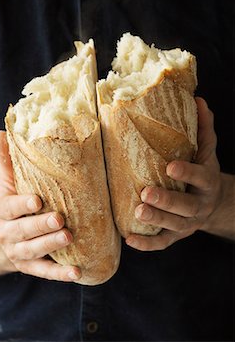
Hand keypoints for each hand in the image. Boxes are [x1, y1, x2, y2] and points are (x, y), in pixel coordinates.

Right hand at [0, 131, 80, 281]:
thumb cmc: (10, 204)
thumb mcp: (6, 183)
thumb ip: (6, 160)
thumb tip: (0, 132)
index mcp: (3, 210)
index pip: (10, 208)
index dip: (22, 205)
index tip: (37, 200)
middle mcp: (8, 233)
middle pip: (22, 231)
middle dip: (40, 226)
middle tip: (60, 219)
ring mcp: (18, 252)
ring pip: (33, 251)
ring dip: (51, 245)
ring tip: (68, 238)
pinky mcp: (29, 267)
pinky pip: (44, 272)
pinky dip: (59, 274)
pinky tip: (76, 273)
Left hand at [126, 97, 221, 250]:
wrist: (214, 203)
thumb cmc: (203, 171)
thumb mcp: (206, 151)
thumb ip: (203, 128)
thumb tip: (198, 99)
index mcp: (207, 181)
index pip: (200, 177)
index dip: (187, 174)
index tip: (171, 167)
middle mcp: (199, 205)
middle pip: (185, 207)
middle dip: (167, 202)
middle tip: (146, 194)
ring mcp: (188, 224)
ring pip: (173, 226)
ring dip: (156, 221)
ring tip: (138, 212)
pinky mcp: (176, 235)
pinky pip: (163, 243)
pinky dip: (147, 244)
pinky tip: (129, 239)